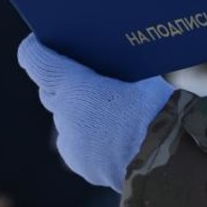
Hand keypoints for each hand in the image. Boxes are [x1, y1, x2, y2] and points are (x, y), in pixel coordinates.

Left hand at [16, 34, 174, 190]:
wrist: (171, 159)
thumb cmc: (163, 109)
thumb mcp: (149, 73)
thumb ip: (124, 65)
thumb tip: (124, 55)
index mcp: (77, 88)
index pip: (37, 61)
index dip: (35, 49)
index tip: (38, 41)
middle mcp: (66, 117)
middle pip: (51, 92)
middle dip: (64, 82)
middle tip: (87, 73)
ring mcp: (73, 144)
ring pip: (67, 120)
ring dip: (81, 113)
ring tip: (112, 109)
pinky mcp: (83, 165)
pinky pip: (79, 144)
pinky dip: (91, 137)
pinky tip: (117, 134)